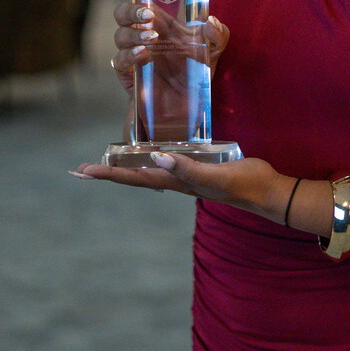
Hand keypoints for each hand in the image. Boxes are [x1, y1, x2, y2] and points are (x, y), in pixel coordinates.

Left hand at [70, 153, 293, 223]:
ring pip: (148, 172)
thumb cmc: (244, 183)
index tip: (83, 171)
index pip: (135, 178)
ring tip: (106, 165)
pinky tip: (150, 158)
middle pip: (134, 177)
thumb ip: (187, 168)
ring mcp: (187, 177)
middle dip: (108, 173)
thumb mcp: (216, 175)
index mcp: (176, 182)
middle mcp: (176, 181)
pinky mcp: (198, 170)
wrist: (268, 193)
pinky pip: (166, 165)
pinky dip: (150, 161)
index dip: (109, 174)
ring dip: (125, 169)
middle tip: (81, 170)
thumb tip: (157, 158)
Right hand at [103, 0, 229, 98]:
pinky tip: (145, 55)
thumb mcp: (216, 49)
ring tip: (152, 39)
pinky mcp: (128, 73)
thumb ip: (218, 34)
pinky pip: (121, 60)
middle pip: (122, 11)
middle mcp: (143, 31)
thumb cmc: (197, 71)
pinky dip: (131, 55)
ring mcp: (133, 51)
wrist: (190, 105)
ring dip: (134, 33)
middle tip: (148, 16)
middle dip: (131, 9)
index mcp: (160, 18)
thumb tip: (210, 22)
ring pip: (119, 34)